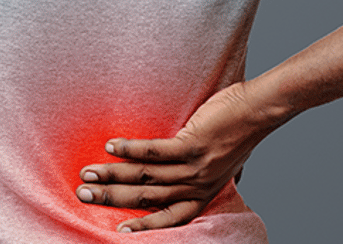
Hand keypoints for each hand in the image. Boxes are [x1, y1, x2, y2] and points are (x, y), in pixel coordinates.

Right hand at [75, 82, 280, 232]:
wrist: (259, 111)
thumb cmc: (240, 131)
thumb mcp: (225, 164)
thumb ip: (207, 176)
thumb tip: (195, 181)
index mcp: (203, 193)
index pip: (169, 217)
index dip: (143, 226)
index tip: (117, 230)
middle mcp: (197, 185)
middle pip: (147, 198)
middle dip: (112, 198)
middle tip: (83, 194)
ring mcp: (195, 166)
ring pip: (146, 176)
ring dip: (113, 174)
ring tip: (89, 172)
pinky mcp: (193, 145)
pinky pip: (155, 151)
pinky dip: (131, 149)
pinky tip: (112, 146)